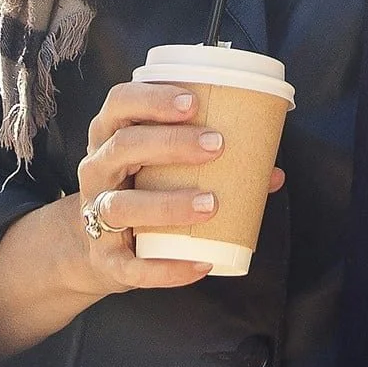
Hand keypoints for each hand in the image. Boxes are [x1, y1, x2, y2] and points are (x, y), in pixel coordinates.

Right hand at [0, 79, 286, 363]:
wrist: (95, 247)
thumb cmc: (141, 188)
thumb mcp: (161, 165)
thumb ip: (214, 162)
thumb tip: (272, 172)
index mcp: (110, 135)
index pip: (119, 103)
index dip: (151, 98)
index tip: (193, 101)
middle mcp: (96, 170)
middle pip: (123, 146)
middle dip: (169, 143)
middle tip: (217, 144)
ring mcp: (95, 215)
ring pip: (121, 206)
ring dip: (167, 203)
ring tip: (212, 203)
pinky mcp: (106, 260)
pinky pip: (130, 266)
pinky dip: (165, 268)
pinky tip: (200, 263)